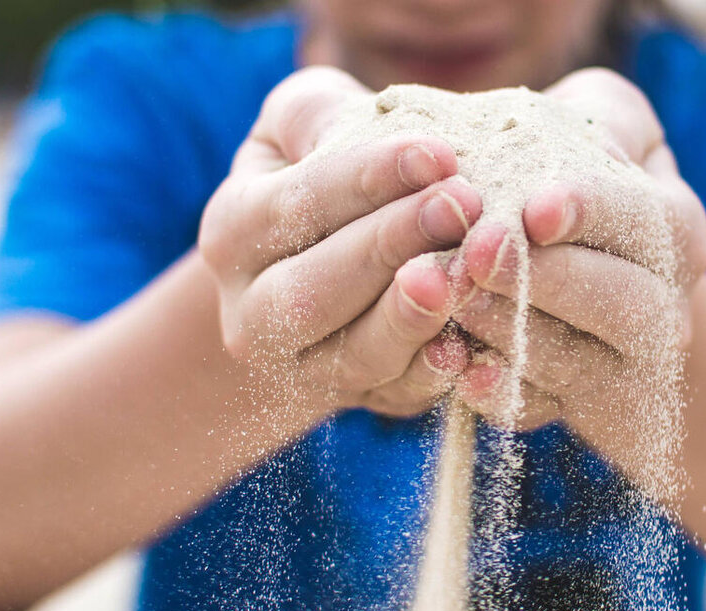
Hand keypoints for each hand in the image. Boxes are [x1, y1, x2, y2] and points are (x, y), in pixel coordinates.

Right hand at [198, 66, 482, 419]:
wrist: (334, 255)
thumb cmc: (328, 168)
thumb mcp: (307, 124)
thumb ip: (318, 115)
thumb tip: (362, 135)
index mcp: (233, 232)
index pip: (296, 207)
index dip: (368, 180)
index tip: (438, 154)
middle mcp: (251, 312)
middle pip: (309, 292)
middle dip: (389, 246)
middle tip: (461, 205)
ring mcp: (302, 369)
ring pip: (351, 355)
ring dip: (414, 316)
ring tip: (468, 271)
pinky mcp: (358, 400)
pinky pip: (395, 398)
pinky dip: (434, 376)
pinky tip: (472, 349)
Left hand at [450, 68, 705, 431]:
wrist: (573, 255)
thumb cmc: (575, 167)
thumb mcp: (602, 121)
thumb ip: (604, 120)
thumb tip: (587, 144)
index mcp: (674, 226)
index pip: (640, 218)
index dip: (589, 212)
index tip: (536, 209)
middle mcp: (662, 305)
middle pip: (622, 304)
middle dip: (548, 280)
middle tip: (479, 253)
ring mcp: (620, 364)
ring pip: (576, 363)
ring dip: (513, 336)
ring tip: (458, 302)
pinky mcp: (572, 403)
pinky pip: (538, 409)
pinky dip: (497, 394)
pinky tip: (458, 370)